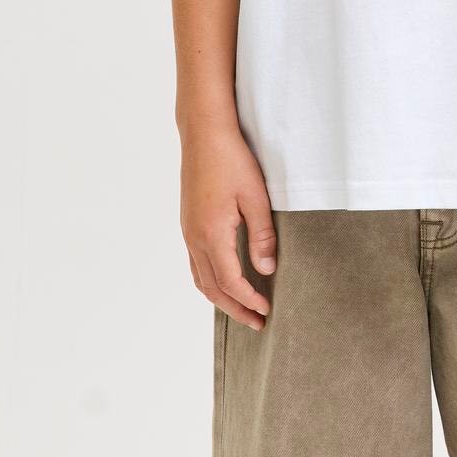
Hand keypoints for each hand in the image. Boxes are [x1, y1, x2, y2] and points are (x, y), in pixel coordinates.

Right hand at [180, 124, 276, 329]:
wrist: (204, 133)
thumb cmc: (232, 160)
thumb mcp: (256, 197)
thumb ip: (262, 235)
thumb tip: (267, 269)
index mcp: (212, 234)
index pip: (230, 282)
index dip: (248, 300)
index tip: (266, 311)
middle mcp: (195, 238)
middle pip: (211, 288)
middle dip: (234, 309)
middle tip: (257, 323)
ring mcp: (188, 231)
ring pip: (200, 278)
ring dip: (220, 298)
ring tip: (242, 308)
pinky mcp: (188, 222)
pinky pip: (196, 263)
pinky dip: (210, 280)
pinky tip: (225, 278)